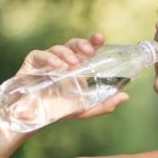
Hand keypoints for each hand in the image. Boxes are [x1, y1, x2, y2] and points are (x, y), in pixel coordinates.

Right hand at [8, 32, 129, 121]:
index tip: (100, 39)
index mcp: (76, 67)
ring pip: (58, 48)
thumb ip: (104, 104)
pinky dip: (50, 58)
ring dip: (67, 53)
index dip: (93, 41)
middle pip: (73, 44)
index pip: (86, 49)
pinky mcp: (32, 62)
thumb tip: (125, 96)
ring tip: (73, 63)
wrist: (34, 117)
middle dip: (82, 44)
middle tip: (89, 50)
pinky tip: (57, 66)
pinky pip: (40, 54)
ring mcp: (47, 60)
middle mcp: (62, 60)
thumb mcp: (84, 109)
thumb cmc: (59, 110)